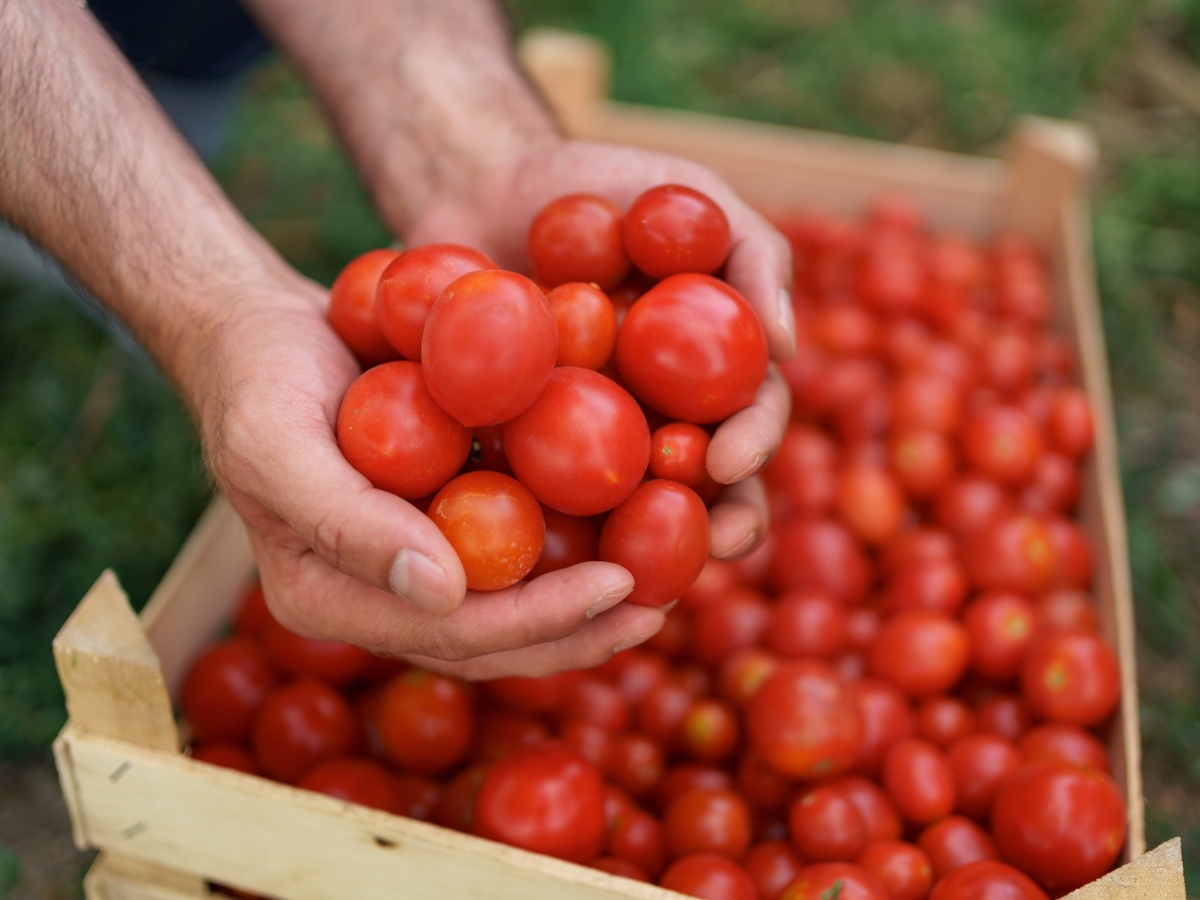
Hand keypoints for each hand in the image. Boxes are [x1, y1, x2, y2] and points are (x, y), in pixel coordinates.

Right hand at [201, 278, 665, 679]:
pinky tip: (632, 522)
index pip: (449, 634)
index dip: (538, 621)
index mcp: (334, 600)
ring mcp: (416, 560)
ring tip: (667, 583)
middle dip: (579, 630)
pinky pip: (514, 545)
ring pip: (512, 603)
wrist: (261, 331)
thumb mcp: (279, 444)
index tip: (619, 586)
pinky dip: (571, 540)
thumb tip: (446, 593)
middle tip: (660, 605)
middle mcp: (382, 595)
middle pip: (493, 639)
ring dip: (587, 602)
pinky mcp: (443, 519)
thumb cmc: (257, 382)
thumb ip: (348, 523)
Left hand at [407, 136, 795, 559]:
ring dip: (636, 547)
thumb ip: (753, 252)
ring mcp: (586, 440)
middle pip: (701, 486)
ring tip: (631, 573)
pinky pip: (528, 495)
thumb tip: (789, 343)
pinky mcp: (516, 449)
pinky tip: (528, 552)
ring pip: (623, 511)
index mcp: (708, 371)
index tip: (731, 460)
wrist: (482, 183)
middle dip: (716, 522)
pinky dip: (537, 524)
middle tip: (707, 543)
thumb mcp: (688, 191)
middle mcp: (658, 416)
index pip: (748, 418)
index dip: (752, 446)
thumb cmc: (599, 182)